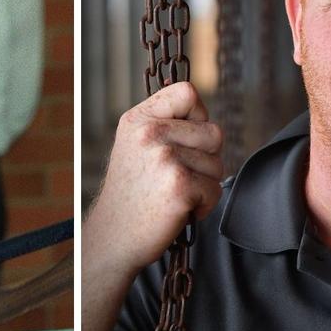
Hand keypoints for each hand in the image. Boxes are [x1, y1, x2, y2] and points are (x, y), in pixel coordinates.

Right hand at [85, 82, 223, 276]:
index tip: (184, 141)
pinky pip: (215, 189)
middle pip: (213, 132)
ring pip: (217, 164)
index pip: (188, 93)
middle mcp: (149, 133)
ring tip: (173, 195)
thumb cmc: (131, 195)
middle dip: (206, 159)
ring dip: (204, 185)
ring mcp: (164, 158)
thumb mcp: (135, 146)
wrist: (113, 238)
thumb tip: (196, 99)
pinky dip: (203, 205)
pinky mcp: (179, 185)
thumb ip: (163, 123)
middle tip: (177, 177)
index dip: (198, 117)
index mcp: (138, 119)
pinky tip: (178, 210)